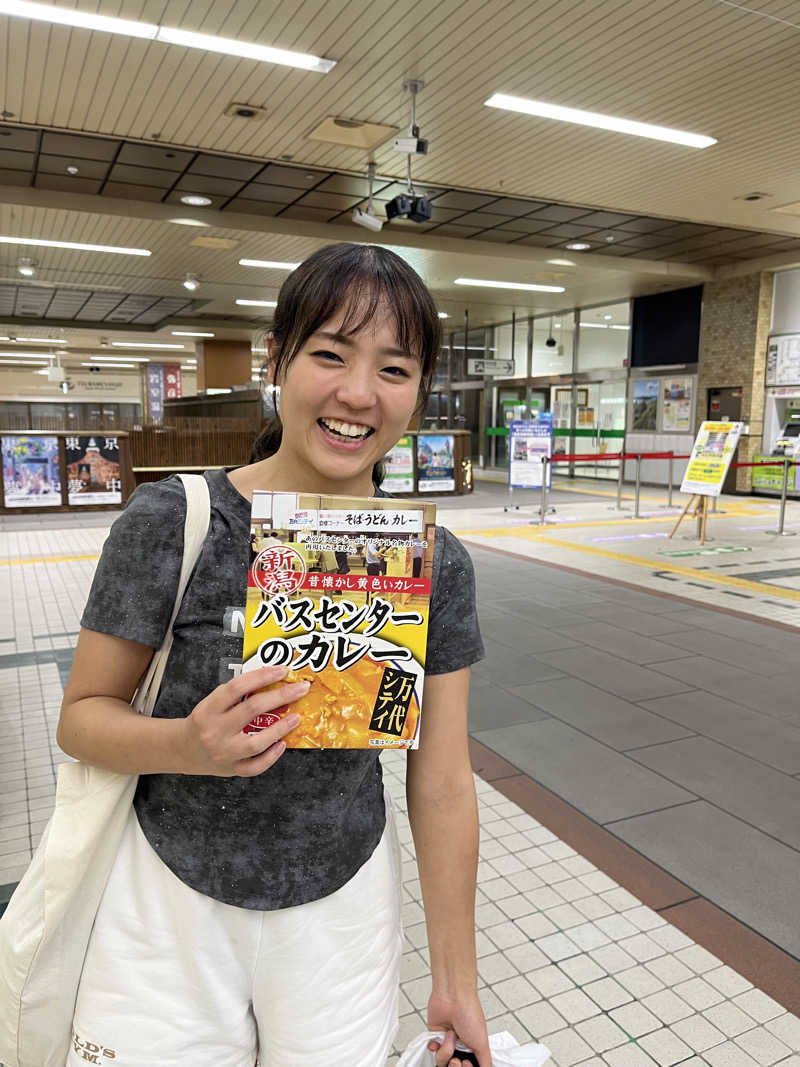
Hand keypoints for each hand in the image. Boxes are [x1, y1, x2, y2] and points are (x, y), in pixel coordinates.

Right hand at [180, 665, 307, 776]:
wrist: (181, 750)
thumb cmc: (202, 722)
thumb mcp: (210, 703)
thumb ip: (235, 694)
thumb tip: (270, 680)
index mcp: (208, 709)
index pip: (236, 687)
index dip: (261, 676)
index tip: (282, 670)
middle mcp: (215, 730)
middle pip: (252, 710)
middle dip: (281, 696)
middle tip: (300, 689)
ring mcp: (223, 752)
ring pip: (256, 742)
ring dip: (280, 729)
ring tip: (296, 718)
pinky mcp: (230, 769)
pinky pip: (255, 766)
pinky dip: (271, 756)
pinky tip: (282, 744)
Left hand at [427, 990, 490, 1066]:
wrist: (452, 997)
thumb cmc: (469, 1012)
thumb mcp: (482, 1043)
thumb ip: (485, 1062)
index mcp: (473, 1048)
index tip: (467, 1063)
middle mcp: (460, 1046)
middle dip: (455, 1065)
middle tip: (457, 1058)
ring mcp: (447, 1042)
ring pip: (442, 1062)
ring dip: (446, 1051)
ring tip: (450, 1037)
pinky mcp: (435, 1037)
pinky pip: (432, 1051)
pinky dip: (434, 1046)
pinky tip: (439, 1039)